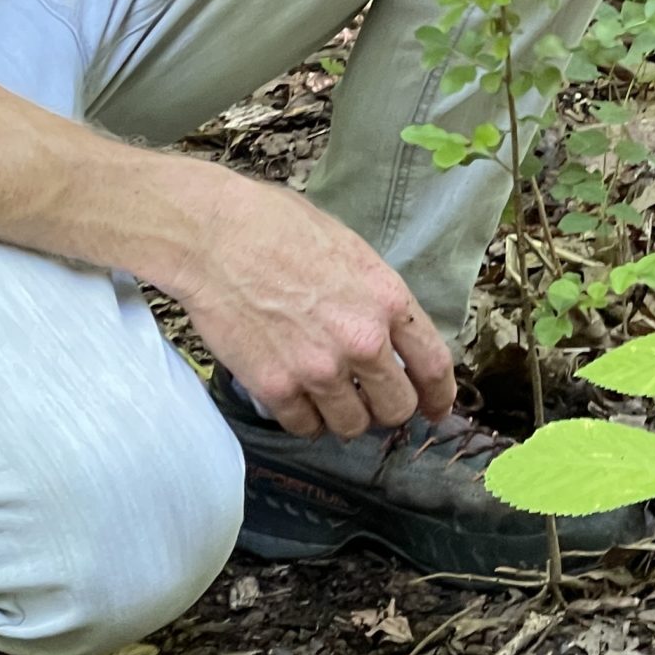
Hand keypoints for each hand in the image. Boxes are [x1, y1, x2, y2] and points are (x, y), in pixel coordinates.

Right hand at [178, 179, 456, 438]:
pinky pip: (305, 427)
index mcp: (387, 299)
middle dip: (387, 408)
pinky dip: (304, 419)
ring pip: (352, 426)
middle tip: (371, 399)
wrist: (214, 236)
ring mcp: (319, 369)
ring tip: (328, 395)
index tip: (436, 408)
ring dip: (345, 417)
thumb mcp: (349, 249)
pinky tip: (295, 396)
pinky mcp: (277, 388)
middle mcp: (362, 341)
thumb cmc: (277, 226)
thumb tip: (388, 331)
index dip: (439, 396)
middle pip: (397, 408)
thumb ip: (375, 296)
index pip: (434, 366)